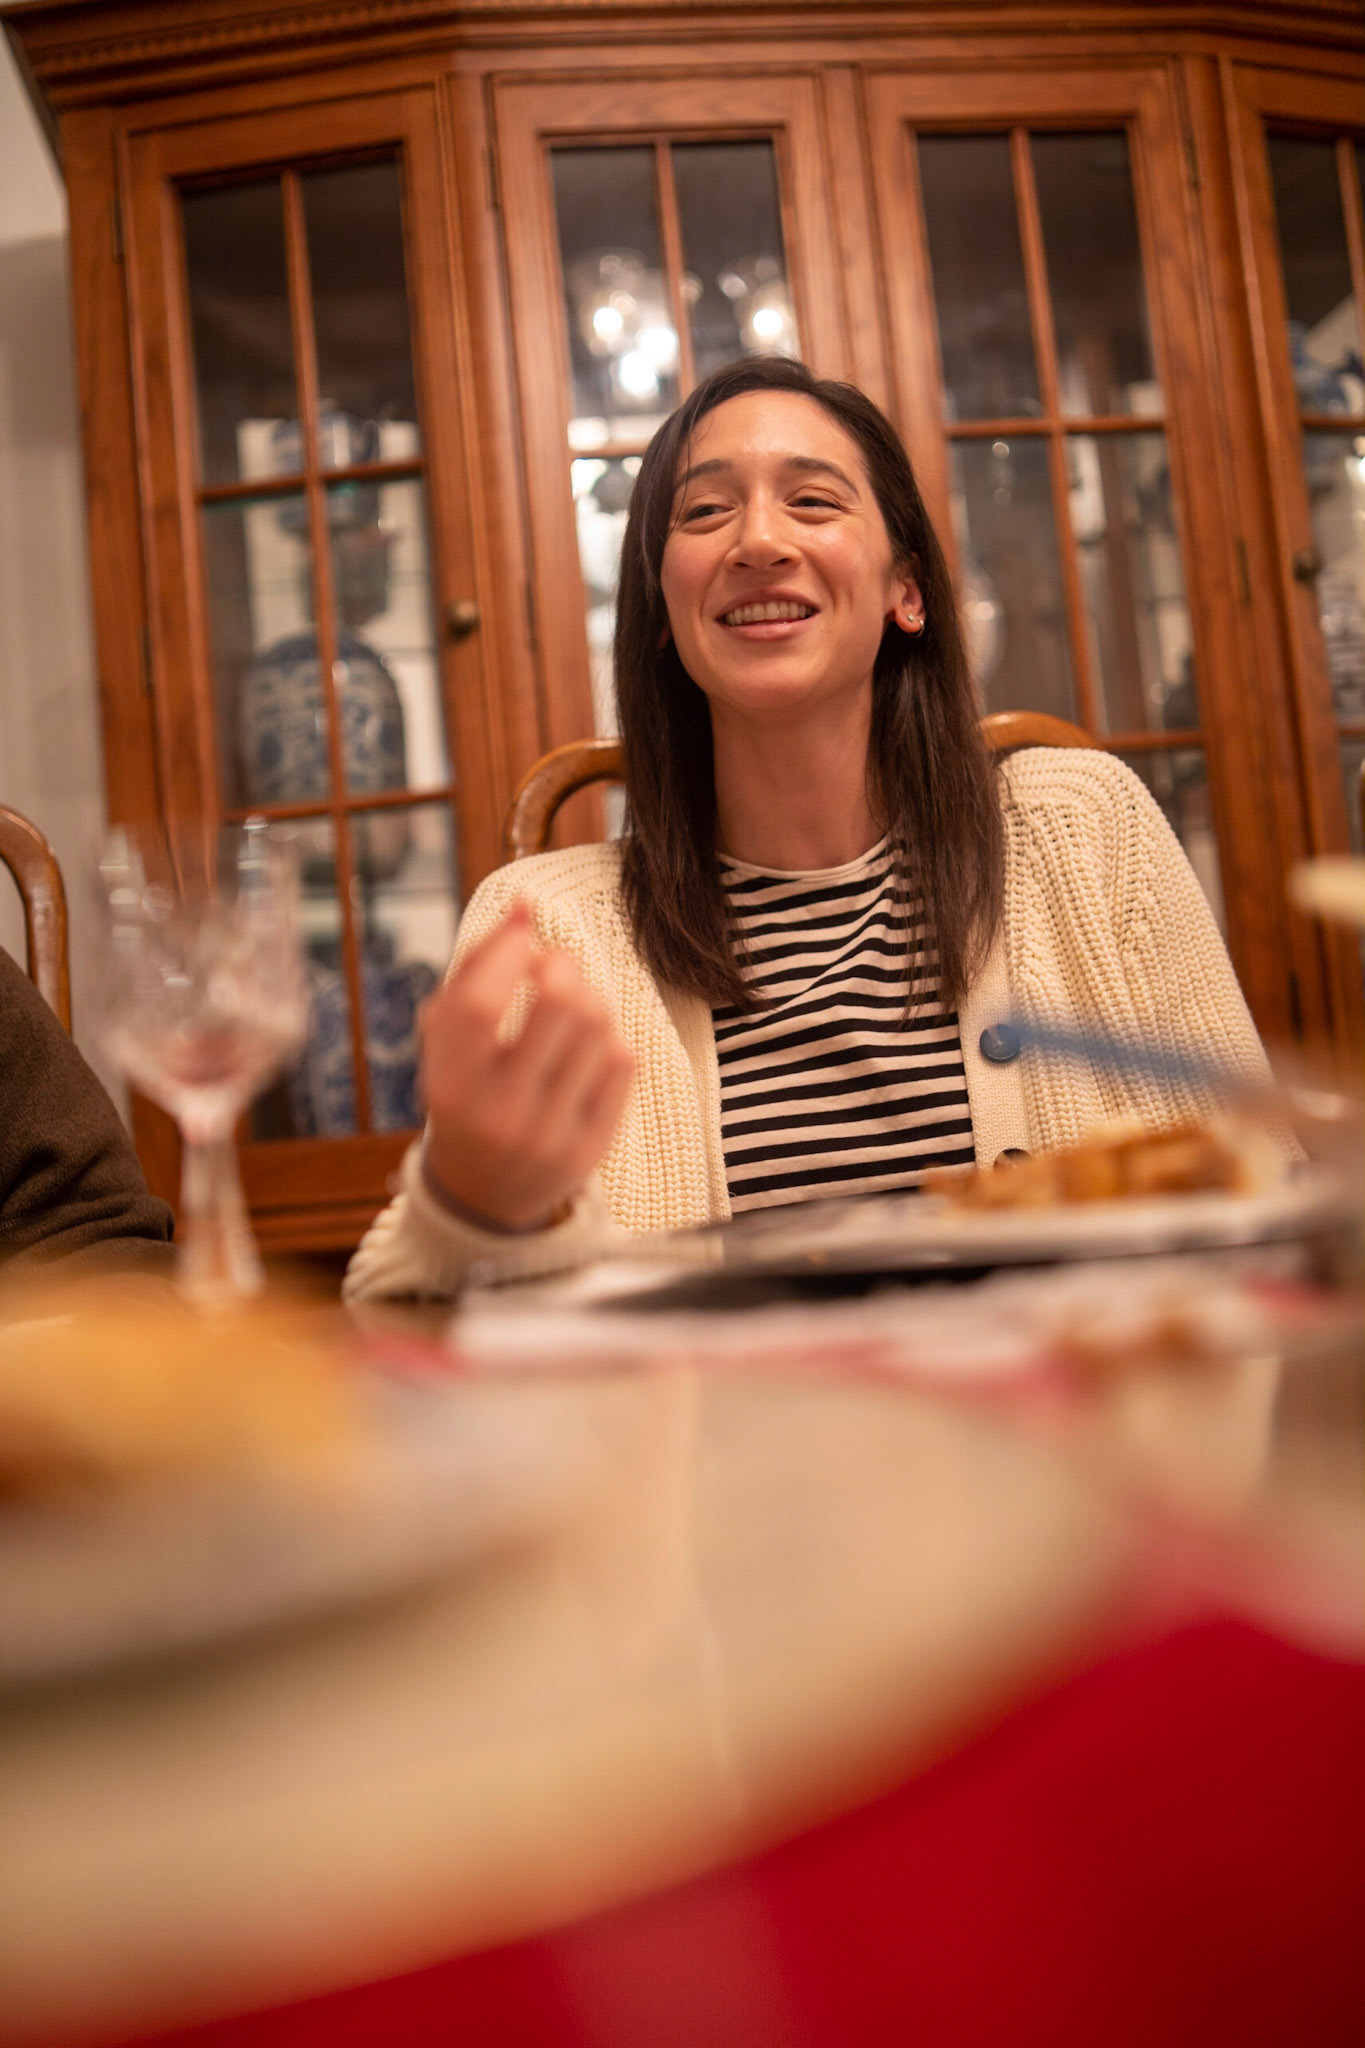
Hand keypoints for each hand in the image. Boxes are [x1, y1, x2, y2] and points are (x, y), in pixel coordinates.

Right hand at [418, 902, 633, 1232]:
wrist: (483, 1195)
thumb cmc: (464, 1094)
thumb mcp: (445, 1041)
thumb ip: (475, 969)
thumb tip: (524, 904)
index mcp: (448, 1085)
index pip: (480, 1002)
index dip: (507, 950)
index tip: (520, 937)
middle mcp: (498, 1113)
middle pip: (557, 1004)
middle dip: (561, 964)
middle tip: (554, 964)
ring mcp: (548, 1135)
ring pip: (598, 1026)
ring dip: (589, 996)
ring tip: (571, 1004)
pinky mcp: (590, 1148)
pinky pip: (623, 1062)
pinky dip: (608, 1037)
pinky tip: (588, 1044)